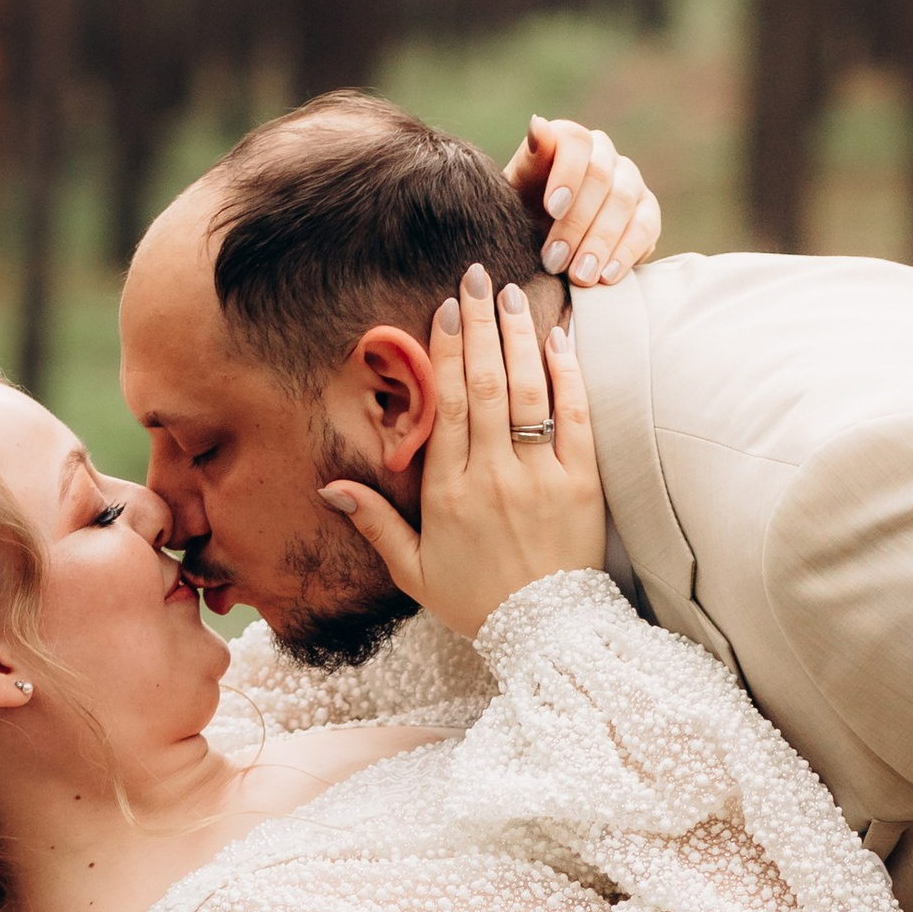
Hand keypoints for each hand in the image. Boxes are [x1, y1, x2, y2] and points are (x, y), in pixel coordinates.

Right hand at [322, 267, 605, 636]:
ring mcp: (540, 477)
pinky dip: (567, 373)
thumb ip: (376, 525)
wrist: (546, 634)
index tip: (446, 310)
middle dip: (480, 325)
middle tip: (476, 276)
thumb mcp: (415, 572)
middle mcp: (491, 476)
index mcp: (447, 493)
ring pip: (526, 391)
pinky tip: (558, 337)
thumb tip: (330, 489)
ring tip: (513, 292)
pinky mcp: (582, 483)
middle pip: (483, 385)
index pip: (444, 405)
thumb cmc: (479, 603)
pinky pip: (574, 417)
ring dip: (518, 336)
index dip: (444, 352)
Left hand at [504, 116, 661, 284]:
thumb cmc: (526, 214)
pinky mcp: (648, 212)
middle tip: (554, 260)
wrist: (547, 248)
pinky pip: (645, 227)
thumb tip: (539, 124)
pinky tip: (606, 276)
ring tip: (578, 276)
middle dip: (576, 222)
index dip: (567, 173)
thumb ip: (530, 160)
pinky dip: (626, 252)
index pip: (577, 142)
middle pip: (601, 177)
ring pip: (623, 202)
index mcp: (571, 141)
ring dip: (600, 242)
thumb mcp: (517, 191)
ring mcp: (631, 182)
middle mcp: (605, 154)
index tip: (552, 208)